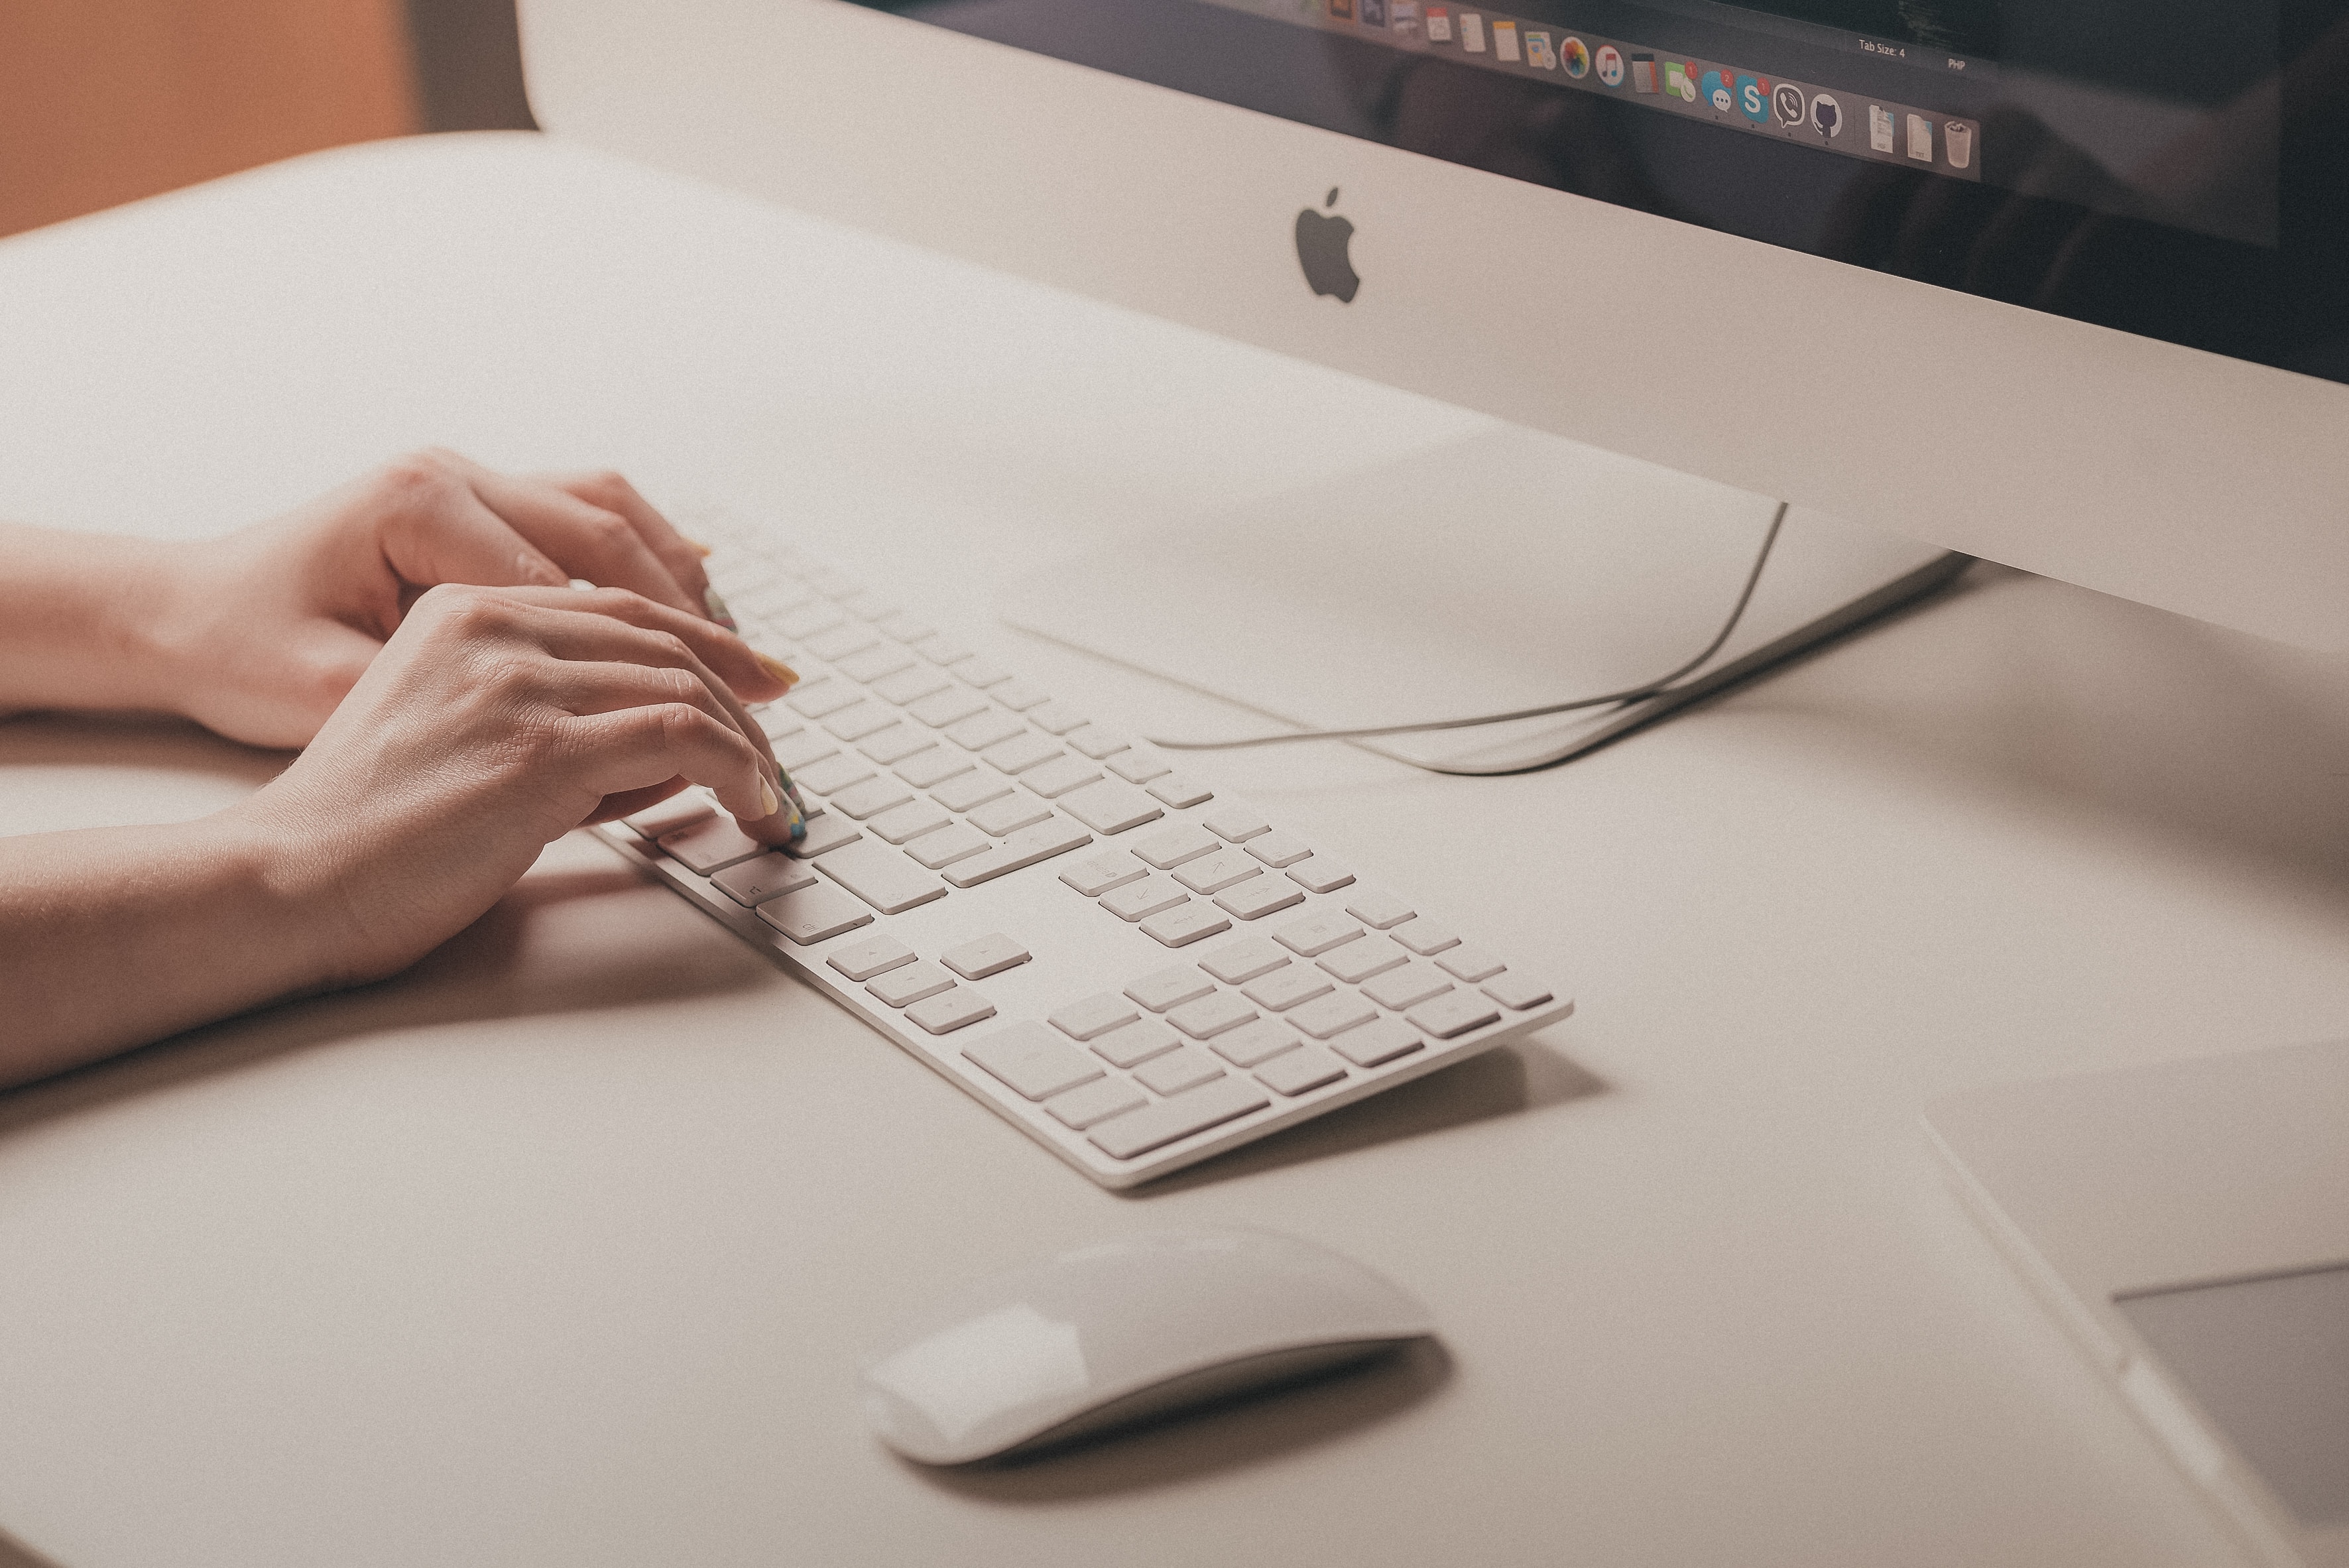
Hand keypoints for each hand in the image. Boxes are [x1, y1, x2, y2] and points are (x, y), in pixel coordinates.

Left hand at [144, 449, 779, 748]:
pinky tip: (696, 595)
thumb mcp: (330, 692)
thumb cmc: (241, 649)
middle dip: (699, 617)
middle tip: (766, 685)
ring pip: (614, 510)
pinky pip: (589, 509)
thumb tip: (560, 742)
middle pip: (612, 536)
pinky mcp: (476, 497)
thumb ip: (453, 705)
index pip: (569, 585)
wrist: (179, 607)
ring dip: (687, 579)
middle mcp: (453, 474)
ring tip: (743, 649)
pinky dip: (650, 551)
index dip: (651, 658)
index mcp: (419, 506)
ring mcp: (468, 476)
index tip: (709, 718)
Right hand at [227, 583, 800, 988]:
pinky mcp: (539, 748)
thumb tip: (674, 747)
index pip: (623, 609)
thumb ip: (560, 721)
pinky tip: (751, 804)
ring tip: (770, 794)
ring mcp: (518, 683)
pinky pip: (679, 737)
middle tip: (779, 749)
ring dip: (747, 744)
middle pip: (663, 640)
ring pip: (683, 685)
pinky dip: (735, 768)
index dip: (707, 642)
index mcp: (466, 610)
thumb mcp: (466, 738)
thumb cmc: (371, 831)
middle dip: (741, 695)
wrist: (292, 877)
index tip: (760, 680)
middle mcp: (494, 628)